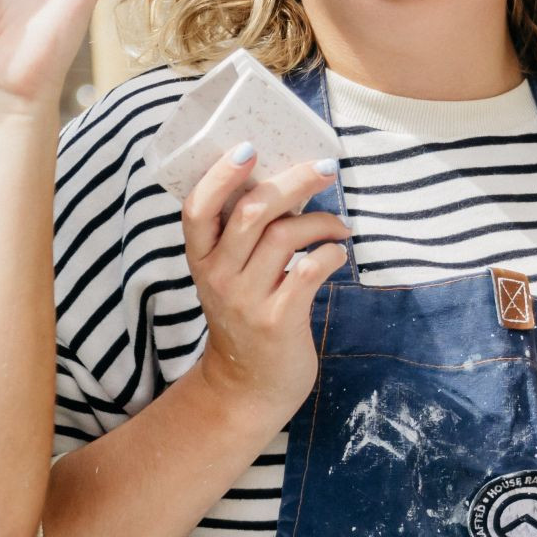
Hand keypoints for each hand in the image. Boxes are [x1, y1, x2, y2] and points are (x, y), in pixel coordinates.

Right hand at [178, 147, 350, 426]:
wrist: (248, 387)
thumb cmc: (246, 317)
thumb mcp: (229, 275)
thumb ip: (243, 236)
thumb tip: (286, 179)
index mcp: (201, 258)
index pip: (197, 208)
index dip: (220, 175)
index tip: (249, 148)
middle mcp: (218, 276)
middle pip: (253, 211)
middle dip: (294, 180)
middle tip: (326, 168)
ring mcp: (247, 299)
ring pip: (285, 235)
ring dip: (321, 220)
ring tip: (339, 225)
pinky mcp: (278, 319)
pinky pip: (310, 270)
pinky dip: (330, 252)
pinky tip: (337, 252)